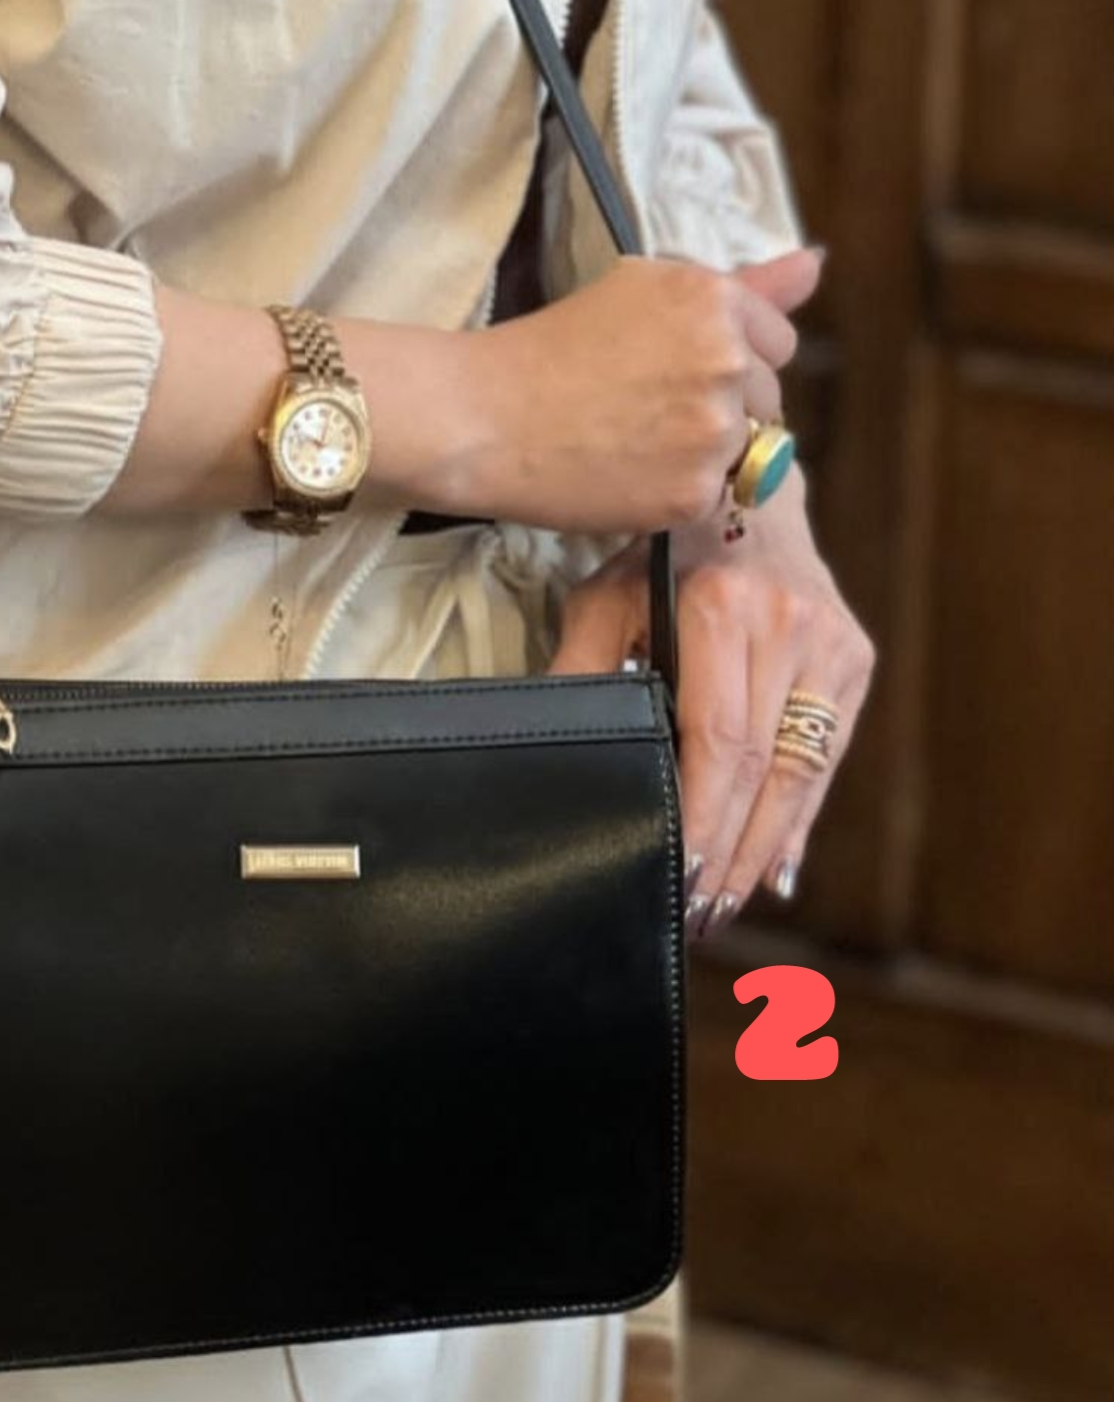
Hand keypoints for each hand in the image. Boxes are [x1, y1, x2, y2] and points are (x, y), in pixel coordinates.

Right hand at [457, 247, 823, 534]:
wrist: (482, 418)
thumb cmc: (549, 349)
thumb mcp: (643, 290)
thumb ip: (746, 286)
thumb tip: (817, 263)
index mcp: (715, 300)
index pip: (776, 343)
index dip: (727, 361)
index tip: (672, 372)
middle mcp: (726, 360)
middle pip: (766, 401)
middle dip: (720, 409)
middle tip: (642, 411)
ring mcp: (713, 430)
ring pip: (745, 454)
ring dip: (703, 455)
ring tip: (633, 444)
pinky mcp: (693, 492)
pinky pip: (710, 499)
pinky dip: (673, 495)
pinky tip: (624, 475)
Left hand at [546, 468, 874, 932]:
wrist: (746, 490)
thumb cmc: (657, 553)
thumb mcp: (604, 598)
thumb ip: (579, 671)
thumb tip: (546, 748)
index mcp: (724, 610)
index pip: (718, 740)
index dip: (705, 814)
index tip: (681, 868)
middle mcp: (788, 626)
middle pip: (763, 769)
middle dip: (732, 850)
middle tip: (699, 911)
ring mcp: (831, 644)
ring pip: (802, 772)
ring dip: (767, 848)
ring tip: (730, 904)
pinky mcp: (854, 658)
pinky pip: (827, 756)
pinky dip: (801, 818)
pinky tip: (778, 869)